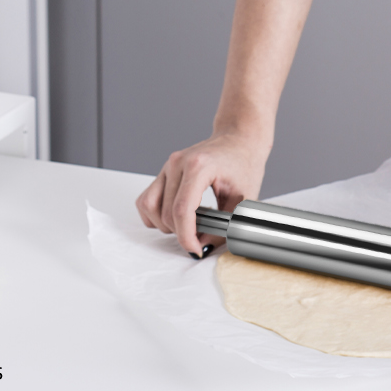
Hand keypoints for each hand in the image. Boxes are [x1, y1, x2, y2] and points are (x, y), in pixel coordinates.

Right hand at [135, 131, 268, 254]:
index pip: (182, 210)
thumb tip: (203, 245)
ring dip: (165, 224)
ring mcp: (167, 166)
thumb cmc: (244, 164)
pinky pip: (146, 200)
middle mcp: (177, 163)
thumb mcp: (243, 198)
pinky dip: (155, 214)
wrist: (239, 140)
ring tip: (189, 224)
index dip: (186, 236)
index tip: (196, 250)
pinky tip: (176, 216)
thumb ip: (225, 224)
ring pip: (149, 207)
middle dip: (182, 232)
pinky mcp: (163, 171)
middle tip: (203, 235)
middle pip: (166, 213)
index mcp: (198, 166)